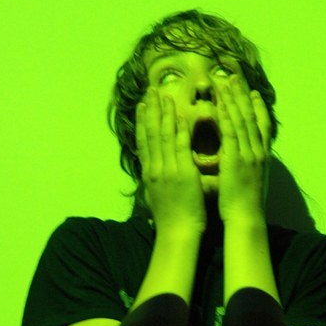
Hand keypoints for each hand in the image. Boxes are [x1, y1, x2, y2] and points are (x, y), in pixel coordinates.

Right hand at [136, 87, 206, 234]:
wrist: (177, 234)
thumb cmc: (171, 219)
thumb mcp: (156, 197)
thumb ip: (156, 182)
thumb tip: (152, 175)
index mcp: (149, 173)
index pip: (144, 141)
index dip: (142, 121)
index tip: (142, 105)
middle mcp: (155, 168)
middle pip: (151, 134)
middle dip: (151, 110)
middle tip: (151, 91)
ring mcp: (167, 170)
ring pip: (164, 136)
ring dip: (164, 114)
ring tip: (163, 96)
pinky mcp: (182, 173)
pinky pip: (181, 147)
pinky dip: (179, 130)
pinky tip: (180, 115)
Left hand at [217, 76, 270, 224]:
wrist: (246, 218)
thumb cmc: (244, 205)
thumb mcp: (249, 180)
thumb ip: (245, 166)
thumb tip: (240, 160)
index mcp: (262, 156)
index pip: (262, 125)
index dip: (258, 106)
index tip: (253, 91)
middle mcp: (258, 151)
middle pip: (252, 116)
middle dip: (243, 95)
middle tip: (236, 77)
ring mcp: (248, 153)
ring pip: (241, 119)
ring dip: (233, 98)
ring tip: (226, 81)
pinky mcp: (235, 158)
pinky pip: (230, 131)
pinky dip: (226, 115)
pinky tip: (220, 102)